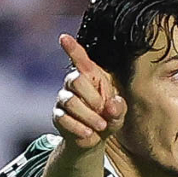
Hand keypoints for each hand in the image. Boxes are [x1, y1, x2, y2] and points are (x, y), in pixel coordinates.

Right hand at [53, 34, 126, 149]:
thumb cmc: (108, 118)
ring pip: (71, 101)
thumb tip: (111, 106)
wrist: (94, 139)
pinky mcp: (58, 115)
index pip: (80, 59)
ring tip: (100, 126)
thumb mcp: (119, 113)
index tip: (63, 37)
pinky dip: (79, 128)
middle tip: (103, 111)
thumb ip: (119, 108)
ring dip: (89, 117)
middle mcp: (74, 82)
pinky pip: (64, 119)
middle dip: (93, 98)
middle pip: (76, 80)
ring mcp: (63, 98)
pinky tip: (88, 134)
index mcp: (92, 76)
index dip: (72, 48)